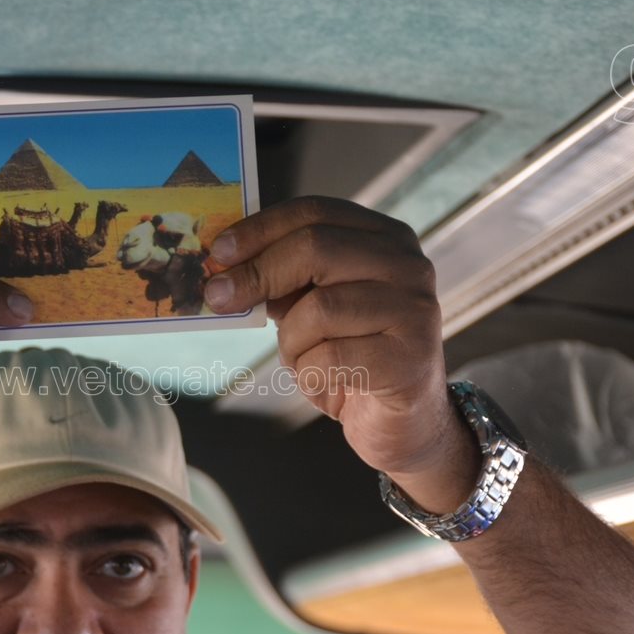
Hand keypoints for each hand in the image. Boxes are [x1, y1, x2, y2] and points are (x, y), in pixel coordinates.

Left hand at [203, 197, 476, 505]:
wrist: (401, 421)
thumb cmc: (350, 356)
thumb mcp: (312, 307)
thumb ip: (282, 279)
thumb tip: (224, 268)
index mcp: (385, 238)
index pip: (315, 212)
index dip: (260, 229)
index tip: (217, 253)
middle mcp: (409, 265)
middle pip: (316, 247)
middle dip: (257, 274)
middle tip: (218, 298)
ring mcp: (415, 310)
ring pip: (319, 308)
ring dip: (290, 341)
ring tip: (301, 359)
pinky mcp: (410, 359)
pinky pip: (329, 358)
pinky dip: (308, 374)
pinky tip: (323, 383)